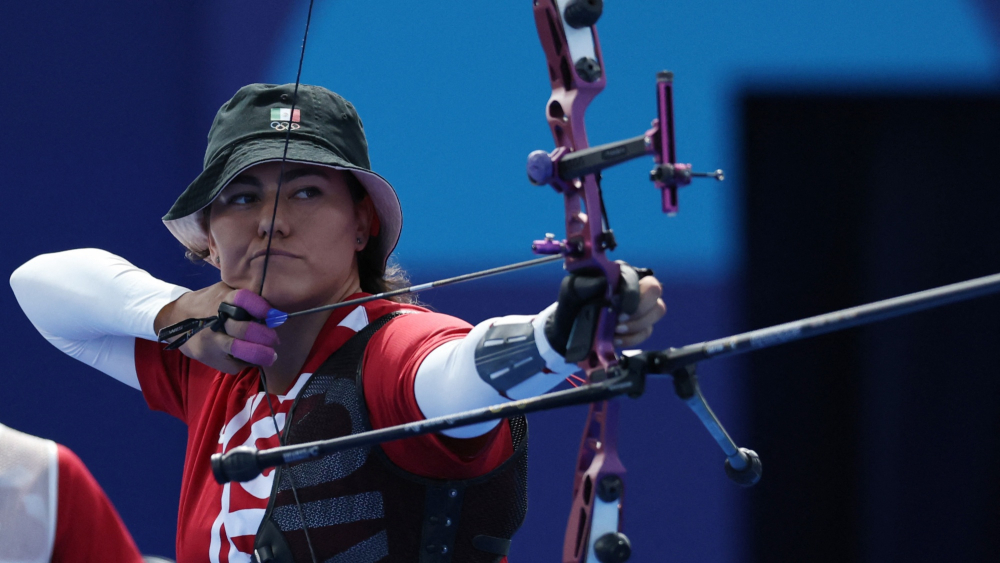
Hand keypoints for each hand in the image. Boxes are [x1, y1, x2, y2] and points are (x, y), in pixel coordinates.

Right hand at [155, 284, 279, 372]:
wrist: (177, 320)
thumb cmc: (210, 303)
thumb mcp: (224, 291)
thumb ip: (247, 297)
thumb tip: (276, 312)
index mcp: (222, 299)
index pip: (243, 300)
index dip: (261, 308)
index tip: (275, 315)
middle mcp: (215, 320)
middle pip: (244, 330)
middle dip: (266, 336)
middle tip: (275, 339)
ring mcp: (211, 341)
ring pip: (239, 350)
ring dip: (261, 354)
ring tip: (271, 356)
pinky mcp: (211, 358)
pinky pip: (236, 364)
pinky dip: (248, 362)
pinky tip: (252, 357)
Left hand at [545, 265, 665, 356]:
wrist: (568, 327)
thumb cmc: (573, 302)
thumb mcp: (574, 289)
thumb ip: (587, 283)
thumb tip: (604, 283)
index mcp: (620, 274)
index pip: (639, 278)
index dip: (633, 295)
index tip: (617, 309)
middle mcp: (635, 287)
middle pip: (655, 292)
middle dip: (639, 310)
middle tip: (618, 322)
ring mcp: (640, 307)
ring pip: (656, 311)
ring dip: (637, 325)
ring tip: (615, 331)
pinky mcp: (639, 326)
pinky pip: (647, 331)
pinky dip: (632, 339)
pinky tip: (615, 339)